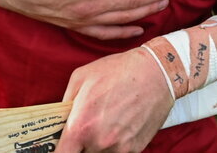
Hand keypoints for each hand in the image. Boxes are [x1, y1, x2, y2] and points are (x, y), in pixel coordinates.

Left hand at [56, 48, 173, 152]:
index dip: (60, 150)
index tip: (62, 145)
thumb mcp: (81, 77)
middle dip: (81, 143)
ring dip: (99, 144)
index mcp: (81, 126)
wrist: (156, 73)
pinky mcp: (135, 149)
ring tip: (107, 121)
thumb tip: (61, 120)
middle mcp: (99, 142)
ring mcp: (119, 148)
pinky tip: (120, 123)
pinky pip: (118, 152)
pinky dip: (116, 143)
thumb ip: (66, 103)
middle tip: (89, 124)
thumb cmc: (118, 71)